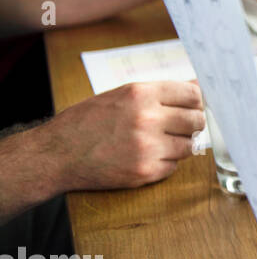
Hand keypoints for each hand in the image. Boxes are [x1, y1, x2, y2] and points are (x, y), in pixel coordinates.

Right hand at [40, 81, 204, 191]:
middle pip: (197, 120)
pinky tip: (145, 157)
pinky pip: (173, 167)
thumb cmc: (88, 122)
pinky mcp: (145, 172)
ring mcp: (147, 147)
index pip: (193, 95)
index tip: (192, 107)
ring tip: (157, 142)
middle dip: (191, 124)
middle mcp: (147, 118)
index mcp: (141, 94)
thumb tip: (198, 86)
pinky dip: (165, 163)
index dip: (196, 102)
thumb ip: (160, 93)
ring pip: (189, 146)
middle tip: (177, 127)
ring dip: (179, 145)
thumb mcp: (121, 95)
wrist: (56, 154)